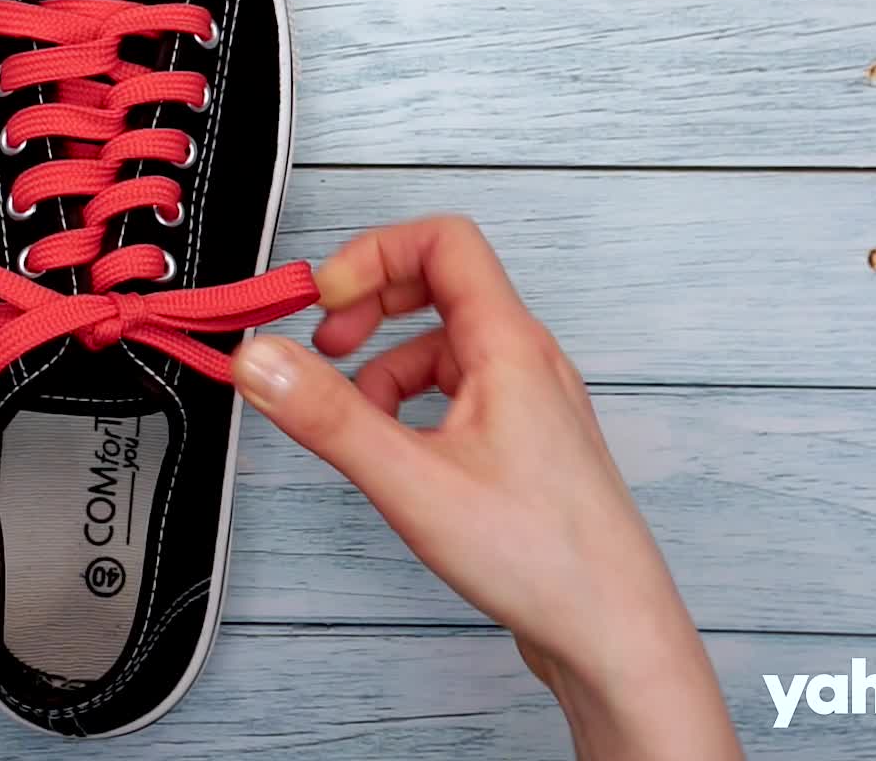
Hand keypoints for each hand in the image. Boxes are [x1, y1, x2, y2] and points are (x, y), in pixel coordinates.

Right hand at [230, 216, 740, 760]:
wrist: (613, 633)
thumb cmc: (544, 559)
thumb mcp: (412, 481)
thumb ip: (328, 416)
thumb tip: (262, 359)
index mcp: (509, 347)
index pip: (443, 243)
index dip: (373, 254)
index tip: (324, 298)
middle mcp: (526, 362)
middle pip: (439, 285)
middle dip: (369, 306)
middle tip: (323, 345)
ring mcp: (528, 401)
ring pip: (443, 346)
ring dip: (385, 365)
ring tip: (353, 418)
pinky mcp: (523, 442)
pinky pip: (457, 392)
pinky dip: (412, 406)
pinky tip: (395, 453)